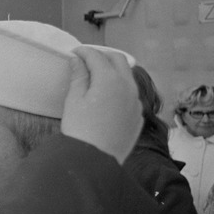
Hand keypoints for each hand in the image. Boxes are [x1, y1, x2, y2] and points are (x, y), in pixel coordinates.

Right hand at [61, 46, 141, 163]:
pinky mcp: (138, 116)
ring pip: (128, 77)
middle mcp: (128, 87)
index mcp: (109, 79)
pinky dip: (121, 89)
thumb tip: (78, 60)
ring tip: (98, 77)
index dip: (84, 52)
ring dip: (114, 72)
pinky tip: (109, 98)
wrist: (95, 161)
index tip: (74, 54)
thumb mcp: (74, 100)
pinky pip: (131, 95)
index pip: (97, 56)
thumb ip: (78, 76)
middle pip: (118, 60)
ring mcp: (136, 102)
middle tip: (87, 61)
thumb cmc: (80, 130)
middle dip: (103, 56)